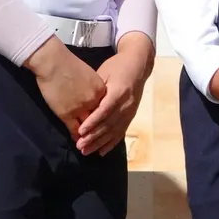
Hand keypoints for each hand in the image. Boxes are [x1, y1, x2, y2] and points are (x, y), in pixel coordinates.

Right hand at [24, 36, 106, 140]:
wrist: (53, 61)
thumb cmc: (69, 64)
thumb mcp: (88, 74)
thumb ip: (94, 87)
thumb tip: (96, 96)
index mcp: (101, 90)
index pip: (106, 108)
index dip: (105, 118)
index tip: (108, 126)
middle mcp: (93, 101)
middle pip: (99, 120)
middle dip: (100, 132)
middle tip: (102, 143)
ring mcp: (80, 109)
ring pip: (88, 129)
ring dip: (89, 139)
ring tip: (89, 146)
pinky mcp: (66, 114)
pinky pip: (74, 130)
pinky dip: (77, 137)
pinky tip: (77, 141)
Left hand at [76, 34, 155, 156]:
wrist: (138, 66)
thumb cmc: (117, 67)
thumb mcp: (104, 73)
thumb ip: (96, 90)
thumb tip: (83, 107)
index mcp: (119, 92)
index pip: (104, 110)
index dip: (92, 122)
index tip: (80, 131)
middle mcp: (126, 104)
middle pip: (109, 124)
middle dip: (93, 137)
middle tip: (80, 145)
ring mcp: (130, 112)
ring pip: (114, 131)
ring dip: (100, 143)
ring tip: (86, 151)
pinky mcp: (131, 116)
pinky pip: (121, 132)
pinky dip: (111, 143)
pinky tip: (101, 152)